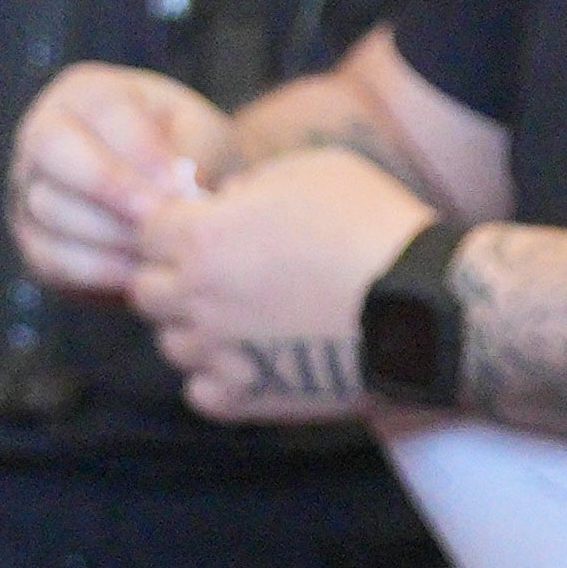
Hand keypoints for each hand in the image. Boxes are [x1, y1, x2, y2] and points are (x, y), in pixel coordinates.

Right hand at [13, 65, 232, 297]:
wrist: (169, 200)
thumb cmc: (187, 154)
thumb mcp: (202, 135)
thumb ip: (196, 150)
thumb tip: (181, 188)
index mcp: (86, 93)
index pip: (104, 112)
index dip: (141, 151)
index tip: (179, 186)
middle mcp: (44, 133)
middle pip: (55, 151)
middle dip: (110, 187)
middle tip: (157, 217)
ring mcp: (28, 187)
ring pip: (51, 208)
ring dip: (109, 234)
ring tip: (158, 248)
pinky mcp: (32, 239)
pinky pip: (50, 257)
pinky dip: (96, 270)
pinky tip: (138, 275)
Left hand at [128, 147, 431, 422]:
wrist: (421, 307)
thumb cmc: (372, 226)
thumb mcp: (312, 169)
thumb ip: (252, 181)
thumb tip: (228, 198)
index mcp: (203, 236)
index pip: (145, 231)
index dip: (173, 226)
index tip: (205, 227)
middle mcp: (197, 297)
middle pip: (145, 290)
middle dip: (173, 277)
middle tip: (220, 272)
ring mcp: (218, 353)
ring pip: (171, 344)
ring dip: (195, 329)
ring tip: (242, 318)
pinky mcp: (247, 398)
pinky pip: (200, 393)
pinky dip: (216, 378)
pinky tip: (250, 358)